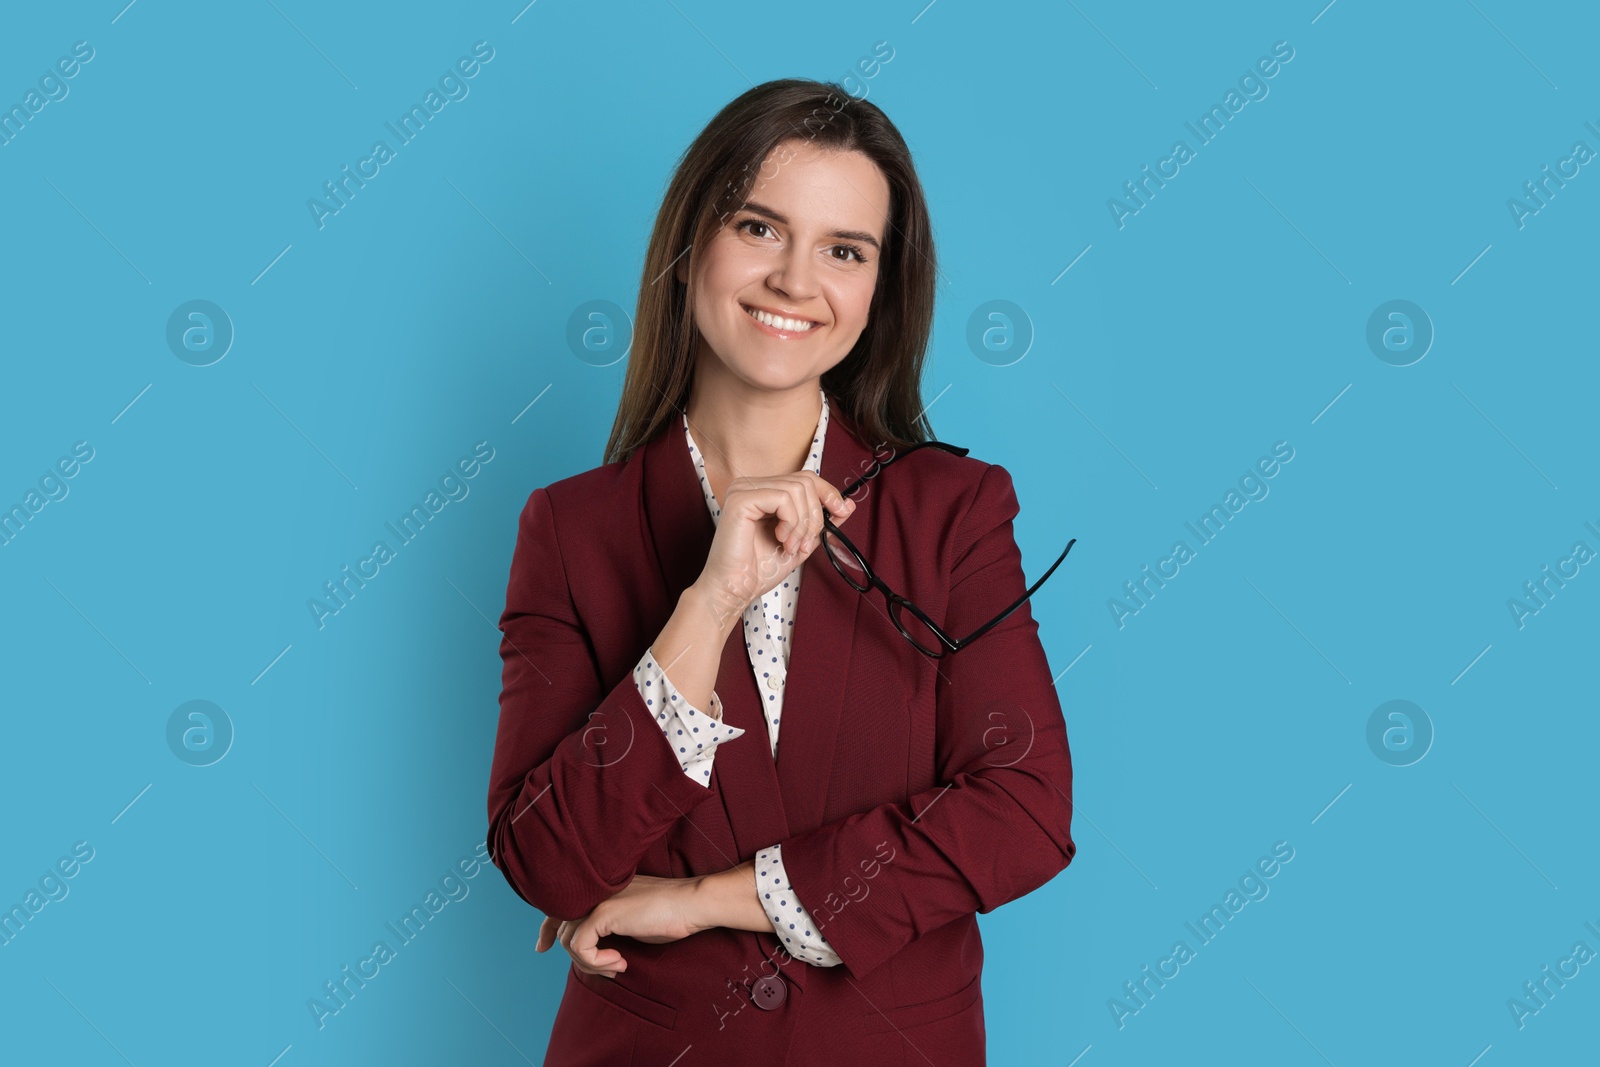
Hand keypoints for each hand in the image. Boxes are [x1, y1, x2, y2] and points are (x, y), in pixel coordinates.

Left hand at [534, 873, 708, 979]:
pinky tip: (620, 962)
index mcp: (599, 888)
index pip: (559, 905)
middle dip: (568, 952)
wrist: (690, 904)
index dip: (546, 928)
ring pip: (569, 940)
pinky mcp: (602, 913)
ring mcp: (596, 899)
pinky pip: (580, 947)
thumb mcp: (630, 919)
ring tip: (618, 965)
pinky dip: (596, 962)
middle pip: (559, 926)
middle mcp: (593, 890)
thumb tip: (586, 946)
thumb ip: (606, 924)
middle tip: (601, 969)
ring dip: (592, 963)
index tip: (541, 947)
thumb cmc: (669, 914)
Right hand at [695, 471, 856, 624]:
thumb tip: (847, 504)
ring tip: (791, 545)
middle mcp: (752, 485)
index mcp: (764, 492)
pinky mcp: (741, 499)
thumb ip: (821, 522)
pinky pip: (783, 497)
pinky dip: (791, 521)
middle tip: (805, 543)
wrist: (735, 589)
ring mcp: (744, 489)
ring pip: (797, 488)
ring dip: (803, 523)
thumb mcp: (801, 542)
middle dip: (814, 516)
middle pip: (805, 481)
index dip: (828, 492)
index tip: (842, 511)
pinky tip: (781, 539)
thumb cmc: (759, 569)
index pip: (805, 478)